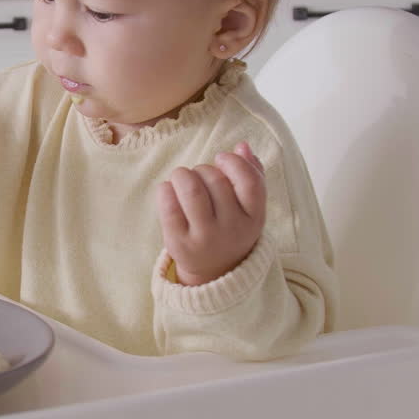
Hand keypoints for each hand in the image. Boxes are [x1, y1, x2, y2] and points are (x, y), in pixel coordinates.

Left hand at [156, 141, 266, 285]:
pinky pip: (168, 205)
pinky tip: (168, 190)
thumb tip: (242, 146)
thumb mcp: (249, 207)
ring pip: (191, 189)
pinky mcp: (179, 243)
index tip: (220, 158)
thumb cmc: (231, 226)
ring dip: (182, 174)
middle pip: (216, 181)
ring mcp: (205, 238)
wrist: (215, 272)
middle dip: (202, 169)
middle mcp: (232, 229)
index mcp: (254, 218)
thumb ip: (252, 174)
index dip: (233, 163)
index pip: (250, 183)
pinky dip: (165, 189)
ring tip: (181, 178)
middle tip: (198, 176)